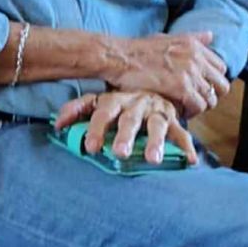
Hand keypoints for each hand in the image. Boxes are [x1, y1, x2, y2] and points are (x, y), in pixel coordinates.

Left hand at [56, 90, 198, 164]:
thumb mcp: (99, 101)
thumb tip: (57, 124)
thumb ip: (77, 109)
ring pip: (156, 125)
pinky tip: (190, 161)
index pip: (102, 113)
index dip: (95, 129)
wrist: (153, 85)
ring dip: (155, 142)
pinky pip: (182, 133)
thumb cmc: (121, 100)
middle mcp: (136, 104)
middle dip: (124, 136)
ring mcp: (156, 111)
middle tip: (119, 153)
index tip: (90, 148)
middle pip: (129, 120)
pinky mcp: (173, 119)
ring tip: (152, 160)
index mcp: (115, 99)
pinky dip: (186, 147)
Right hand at [106, 31, 229, 117]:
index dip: (212, 80)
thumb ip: (191, 38)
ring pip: (211, 98)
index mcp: (194, 45)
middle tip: (195, 100)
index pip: (221, 68)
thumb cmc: (136, 49)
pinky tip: (178, 110)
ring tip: (185, 107)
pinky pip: (198, 105)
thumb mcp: (166, 37)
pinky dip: (191, 112)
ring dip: (199, 105)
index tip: (200, 87)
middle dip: (211, 95)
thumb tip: (210, 36)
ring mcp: (190, 72)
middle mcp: (196, 57)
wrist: (117, 56)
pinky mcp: (181, 87)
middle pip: (221, 85)